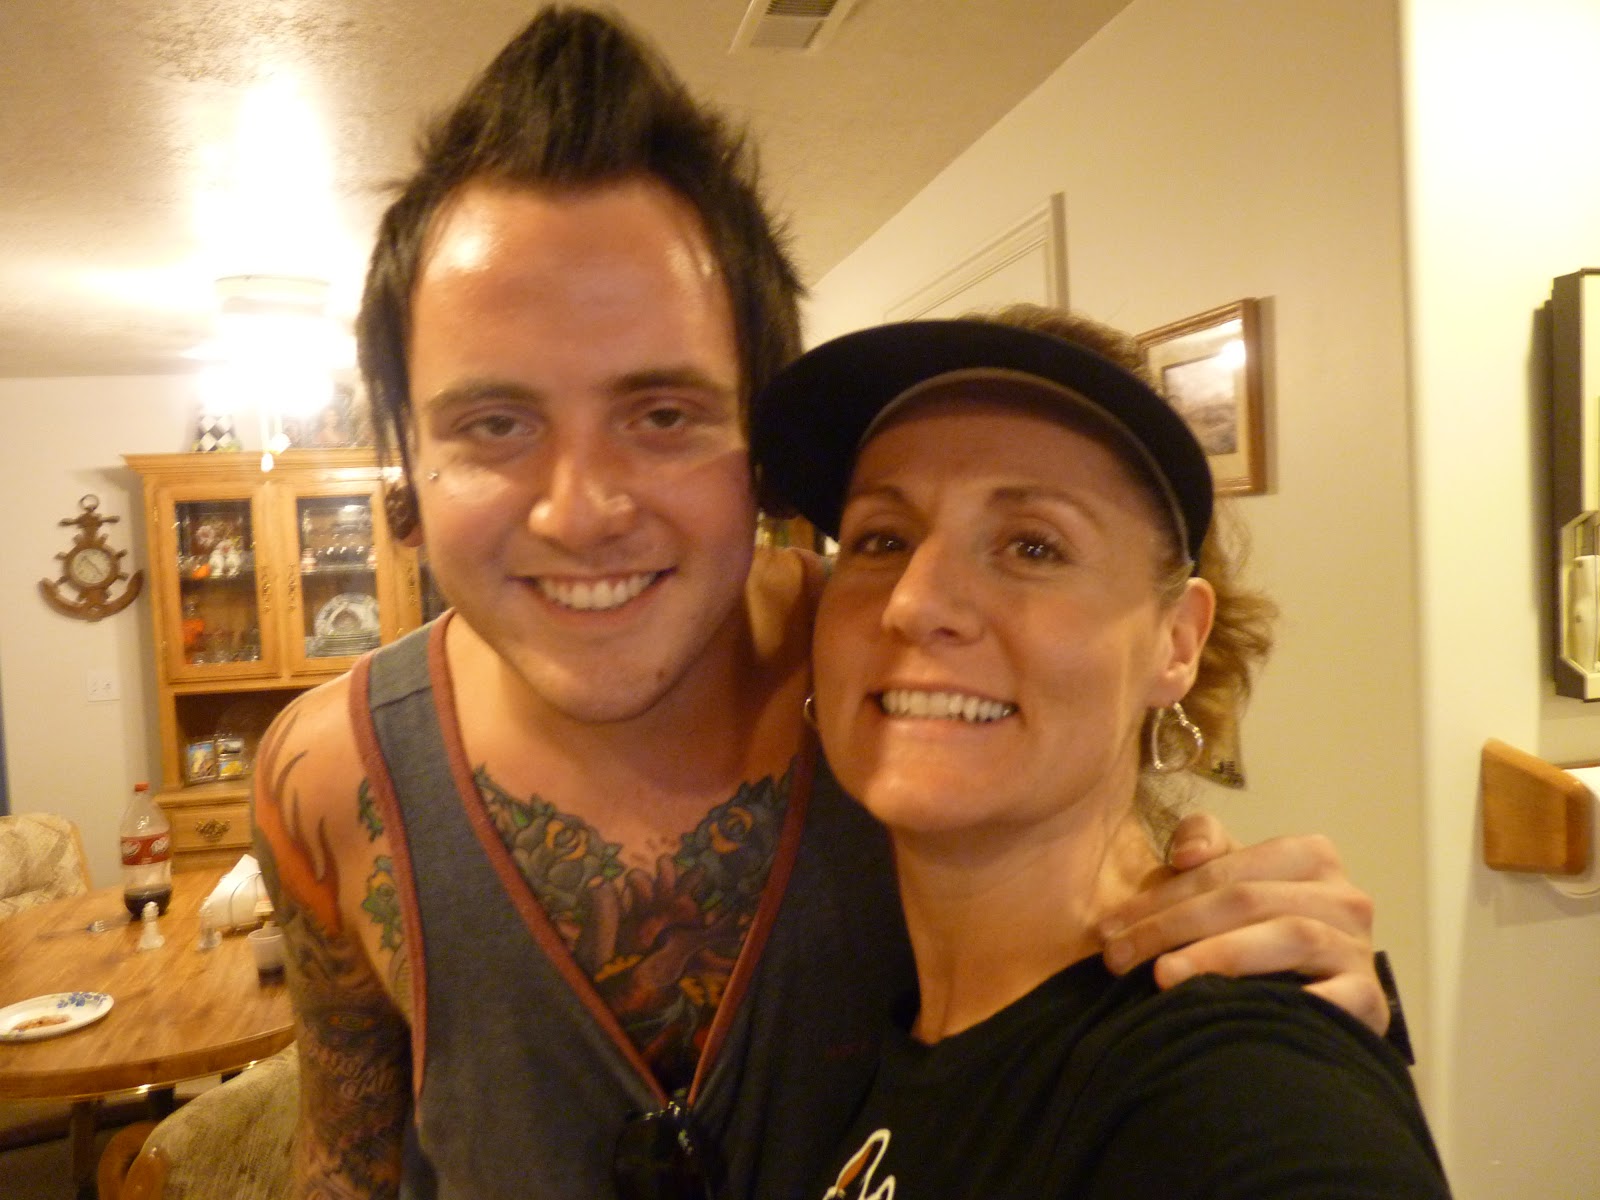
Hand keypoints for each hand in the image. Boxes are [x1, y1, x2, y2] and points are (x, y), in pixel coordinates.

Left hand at [1098, 812, 1388, 1035]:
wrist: (1318, 999)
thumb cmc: (1257, 931)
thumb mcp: (1228, 878)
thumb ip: (1204, 845)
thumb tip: (1188, 855)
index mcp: (1309, 856)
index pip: (1226, 868)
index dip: (1161, 894)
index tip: (1108, 928)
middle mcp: (1343, 896)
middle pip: (1247, 899)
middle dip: (1172, 926)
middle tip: (1119, 958)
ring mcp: (1358, 947)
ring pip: (1287, 934)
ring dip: (1217, 956)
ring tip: (1164, 977)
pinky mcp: (1370, 998)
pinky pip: (1336, 995)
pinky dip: (1296, 1000)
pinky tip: (1245, 1012)